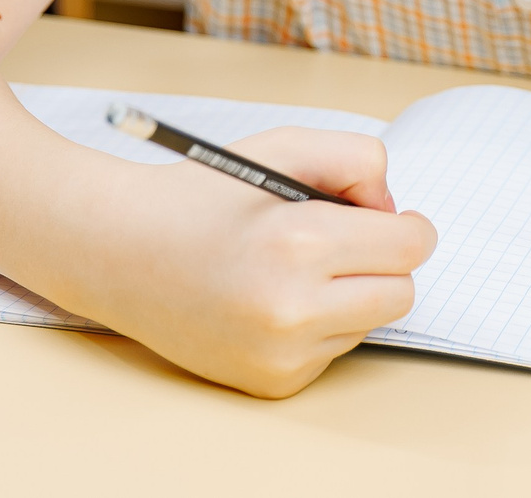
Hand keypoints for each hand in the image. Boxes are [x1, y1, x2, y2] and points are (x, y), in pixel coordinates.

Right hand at [88, 126, 438, 398]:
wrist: (120, 252)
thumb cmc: (202, 193)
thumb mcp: (282, 147)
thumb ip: (356, 161)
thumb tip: (395, 212)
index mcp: (299, 241)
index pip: (410, 245)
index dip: (405, 224)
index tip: (389, 218)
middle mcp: (293, 307)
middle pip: (402, 291)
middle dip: (385, 262)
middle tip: (345, 241)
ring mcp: (282, 353)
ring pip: (370, 322)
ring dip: (350, 294)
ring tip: (293, 267)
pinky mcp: (273, 383)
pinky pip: (332, 350)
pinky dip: (318, 325)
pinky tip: (271, 299)